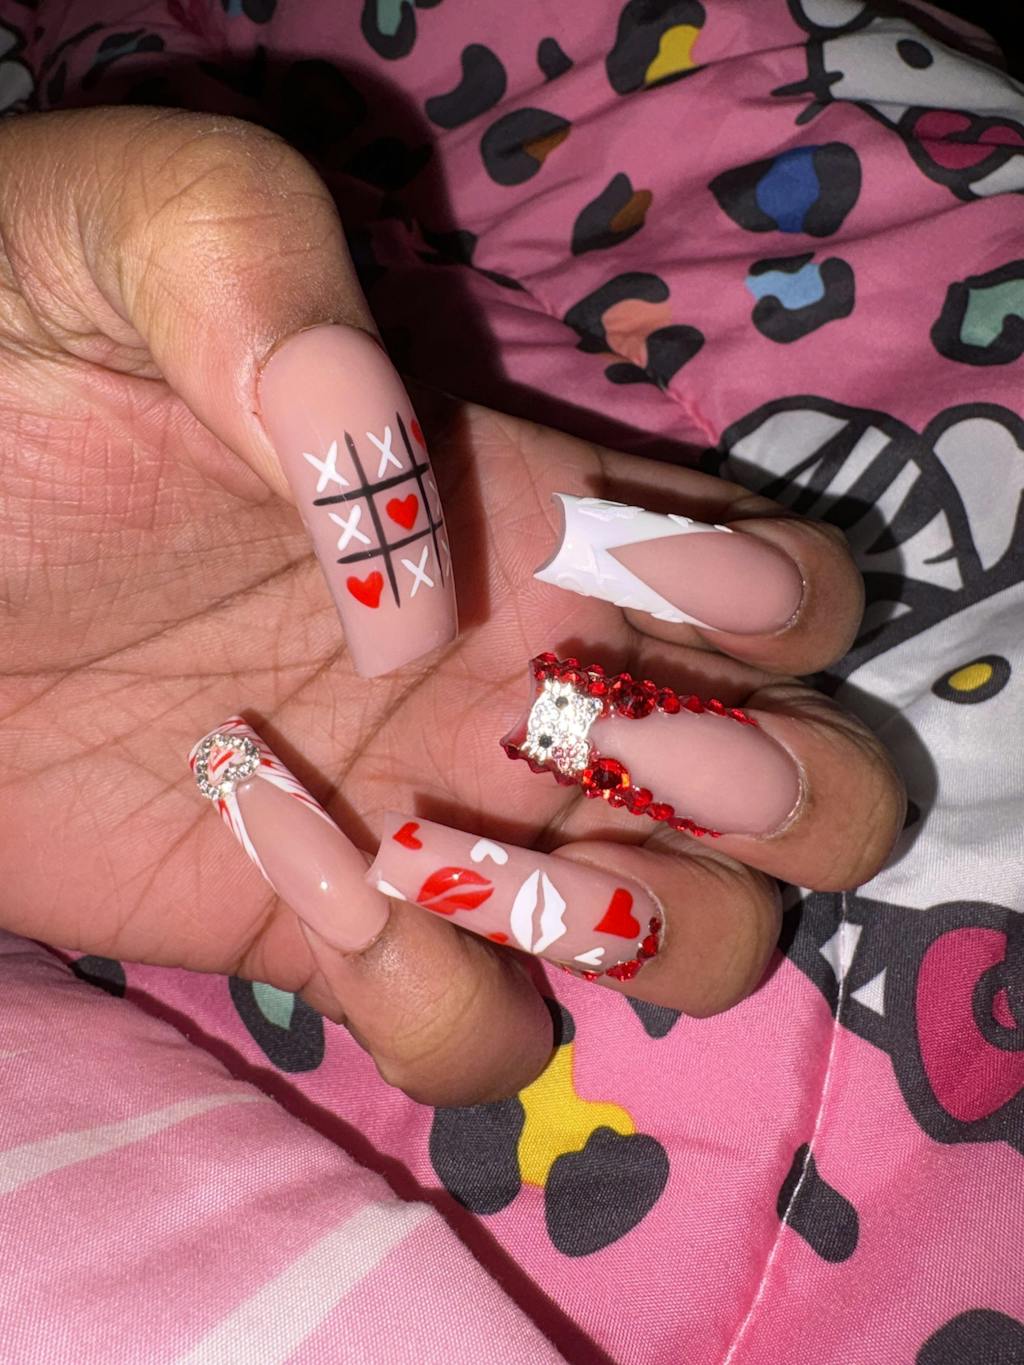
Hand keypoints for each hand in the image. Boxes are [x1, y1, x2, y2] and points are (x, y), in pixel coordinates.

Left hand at [0, 108, 904, 1104]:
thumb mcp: (135, 231)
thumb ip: (280, 280)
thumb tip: (409, 562)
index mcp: (534, 508)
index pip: (793, 584)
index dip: (778, 615)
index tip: (633, 609)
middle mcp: (531, 674)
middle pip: (803, 787)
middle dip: (770, 800)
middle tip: (596, 758)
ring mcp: (446, 818)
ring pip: (692, 934)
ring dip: (636, 923)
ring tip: (457, 858)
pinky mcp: (329, 936)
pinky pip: (484, 1035)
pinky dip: (446, 1002)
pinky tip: (331, 903)